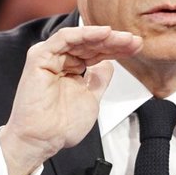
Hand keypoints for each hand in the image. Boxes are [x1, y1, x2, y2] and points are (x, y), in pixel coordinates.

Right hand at [0, 25, 141, 174]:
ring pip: (79, 39)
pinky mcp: (40, 58)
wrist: (44, 141)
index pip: (96, 53)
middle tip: (134, 41)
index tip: (136, 48)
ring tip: (124, 39)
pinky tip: (103, 34)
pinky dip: (83, 34)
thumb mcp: (91, 99)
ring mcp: (49, 58)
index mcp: (70, 69)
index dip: (116, 49)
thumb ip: (99, 80)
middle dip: (114, 41)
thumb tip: (108, 63)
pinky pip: (63, 39)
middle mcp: (59, 60)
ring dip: (103, 37)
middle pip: (90, 44)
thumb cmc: (61, 127)